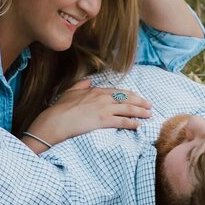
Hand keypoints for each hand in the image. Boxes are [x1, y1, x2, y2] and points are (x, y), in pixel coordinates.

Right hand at [22, 78, 151, 150]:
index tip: (137, 97)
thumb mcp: (70, 92)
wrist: (55, 121)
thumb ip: (80, 85)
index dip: (130, 95)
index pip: (118, 91)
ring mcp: (104, 109)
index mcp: (95, 90)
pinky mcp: (104, 121)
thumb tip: (88, 80)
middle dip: (140, 102)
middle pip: (126, 99)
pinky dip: (132, 123)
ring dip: (140, 112)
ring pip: (127, 109)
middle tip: (149, 105)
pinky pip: (122, 121)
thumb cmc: (60, 108)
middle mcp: (102, 98)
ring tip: (149, 115)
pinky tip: (138, 125)